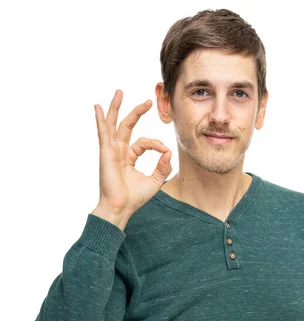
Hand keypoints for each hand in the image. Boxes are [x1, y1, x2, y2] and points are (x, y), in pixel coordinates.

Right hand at [94, 89, 171, 216]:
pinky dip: (100, 120)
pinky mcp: (105, 153)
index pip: (144, 142)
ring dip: (116, 108)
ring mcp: (111, 151)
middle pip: (127, 126)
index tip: (165, 151)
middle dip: (136, 112)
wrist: (121, 207)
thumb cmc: (134, 198)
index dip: (156, 144)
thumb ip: (163, 166)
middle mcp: (119, 151)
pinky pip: (103, 133)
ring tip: (120, 92)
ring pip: (114, 124)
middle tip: (148, 101)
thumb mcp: (155, 181)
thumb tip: (169, 151)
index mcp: (129, 157)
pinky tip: (97, 107)